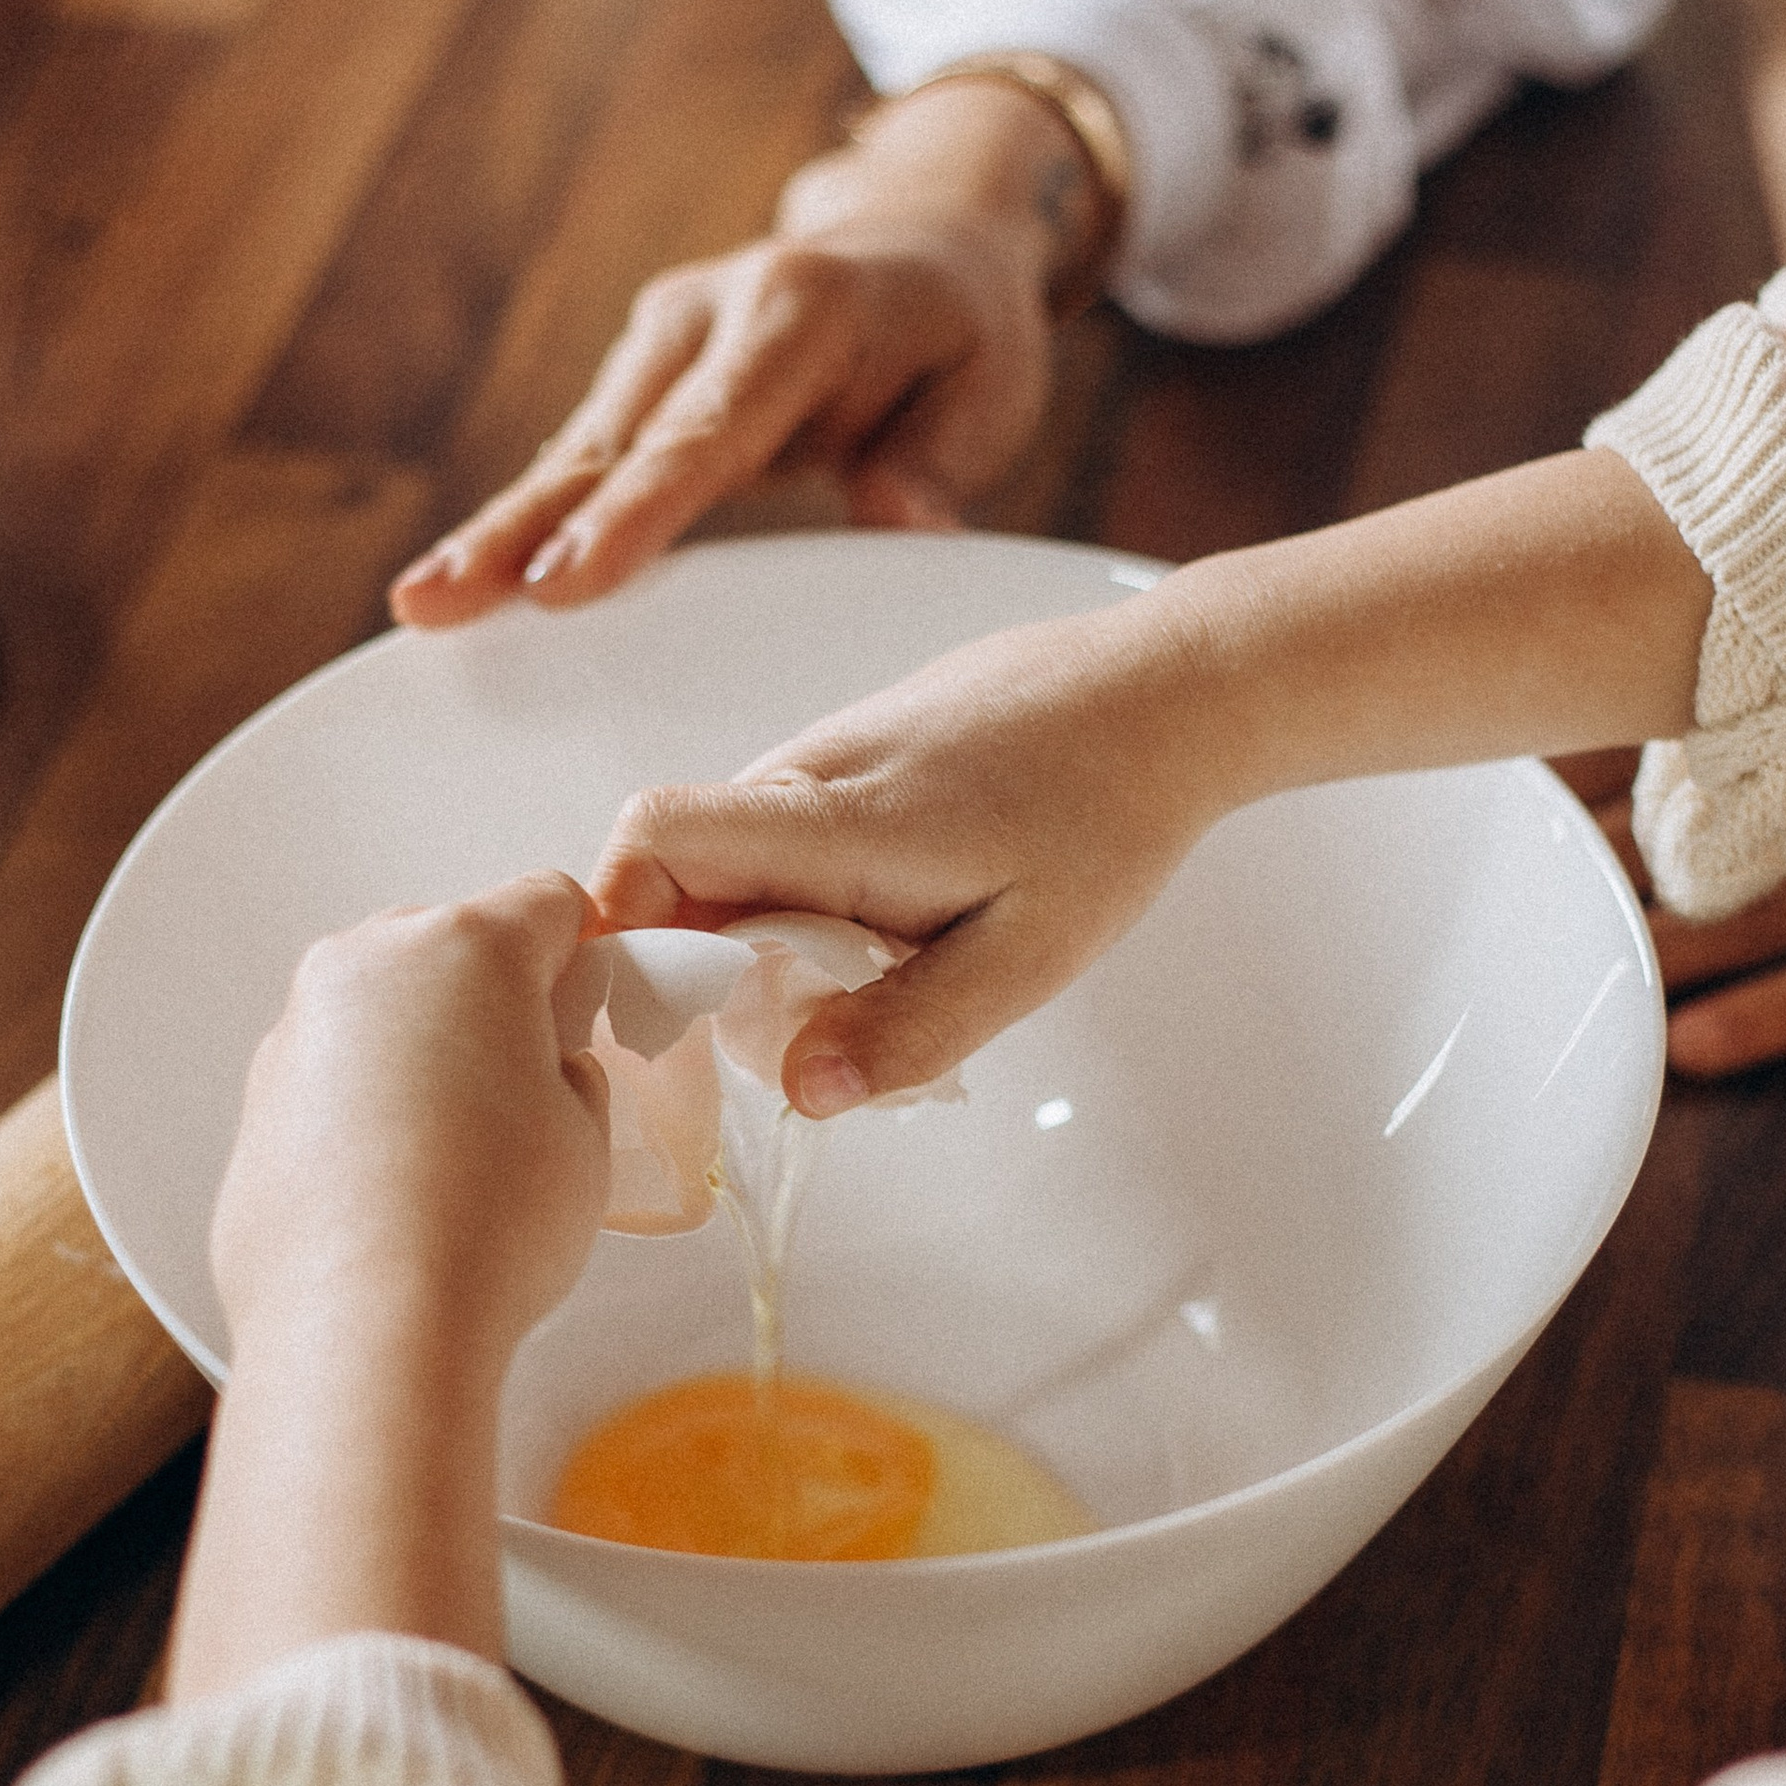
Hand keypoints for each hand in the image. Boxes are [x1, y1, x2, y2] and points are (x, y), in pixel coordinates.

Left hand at [211, 873, 609, 1369]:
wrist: (364, 1326)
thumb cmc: (479, 1231)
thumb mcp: (585, 1141)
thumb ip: (571, 1076)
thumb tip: (549, 1072)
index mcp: (465, 948)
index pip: (547, 903)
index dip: (582, 959)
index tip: (589, 1007)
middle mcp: (368, 966)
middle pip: (453, 947)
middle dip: (495, 1003)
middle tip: (534, 1087)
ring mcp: (301, 1029)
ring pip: (385, 1011)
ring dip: (425, 1054)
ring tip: (465, 1154)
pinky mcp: (259, 1098)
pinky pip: (333, 1075)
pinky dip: (367, 1107)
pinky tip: (403, 1183)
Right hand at [387, 81, 1090, 622]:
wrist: (928, 240)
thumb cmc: (965, 331)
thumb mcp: (992, 388)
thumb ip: (939, 457)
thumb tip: (897, 521)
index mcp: (799, 311)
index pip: (705, 433)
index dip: (631, 513)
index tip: (565, 584)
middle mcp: (711, 310)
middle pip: (609, 442)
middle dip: (520, 528)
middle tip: (438, 599)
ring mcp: (666, 334)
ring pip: (575, 451)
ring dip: (498, 531)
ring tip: (423, 604)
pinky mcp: (643, 370)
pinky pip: (583, 456)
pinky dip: (527, 520)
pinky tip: (464, 583)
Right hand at [591, 597, 1222, 1111]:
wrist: (1162, 692)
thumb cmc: (1106, 815)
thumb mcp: (1029, 956)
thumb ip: (912, 1027)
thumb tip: (800, 1093)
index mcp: (832, 817)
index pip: (654, 840)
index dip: (623, 926)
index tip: (659, 1014)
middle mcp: (804, 774)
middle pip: (677, 870)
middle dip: (699, 966)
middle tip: (787, 1038)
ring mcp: (822, 758)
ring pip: (730, 861)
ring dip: (757, 940)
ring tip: (860, 989)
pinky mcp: (849, 760)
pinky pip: (780, 841)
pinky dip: (799, 902)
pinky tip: (888, 935)